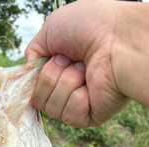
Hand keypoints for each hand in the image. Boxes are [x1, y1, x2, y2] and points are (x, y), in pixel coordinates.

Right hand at [25, 0, 130, 127]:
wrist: (118, 38)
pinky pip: (68, 116)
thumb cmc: (91, 26)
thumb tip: (29, 70)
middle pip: (38, 100)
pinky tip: (91, 84)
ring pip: (52, 108)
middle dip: (50, 77)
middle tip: (71, 60)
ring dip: (65, 83)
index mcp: (60, 69)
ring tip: (85, 69)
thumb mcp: (51, 29)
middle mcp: (69, 87)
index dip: (36, 77)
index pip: (34, 87)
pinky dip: (77, 97)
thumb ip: (33, 51)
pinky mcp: (90, 117)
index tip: (49, 60)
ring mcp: (80, 104)